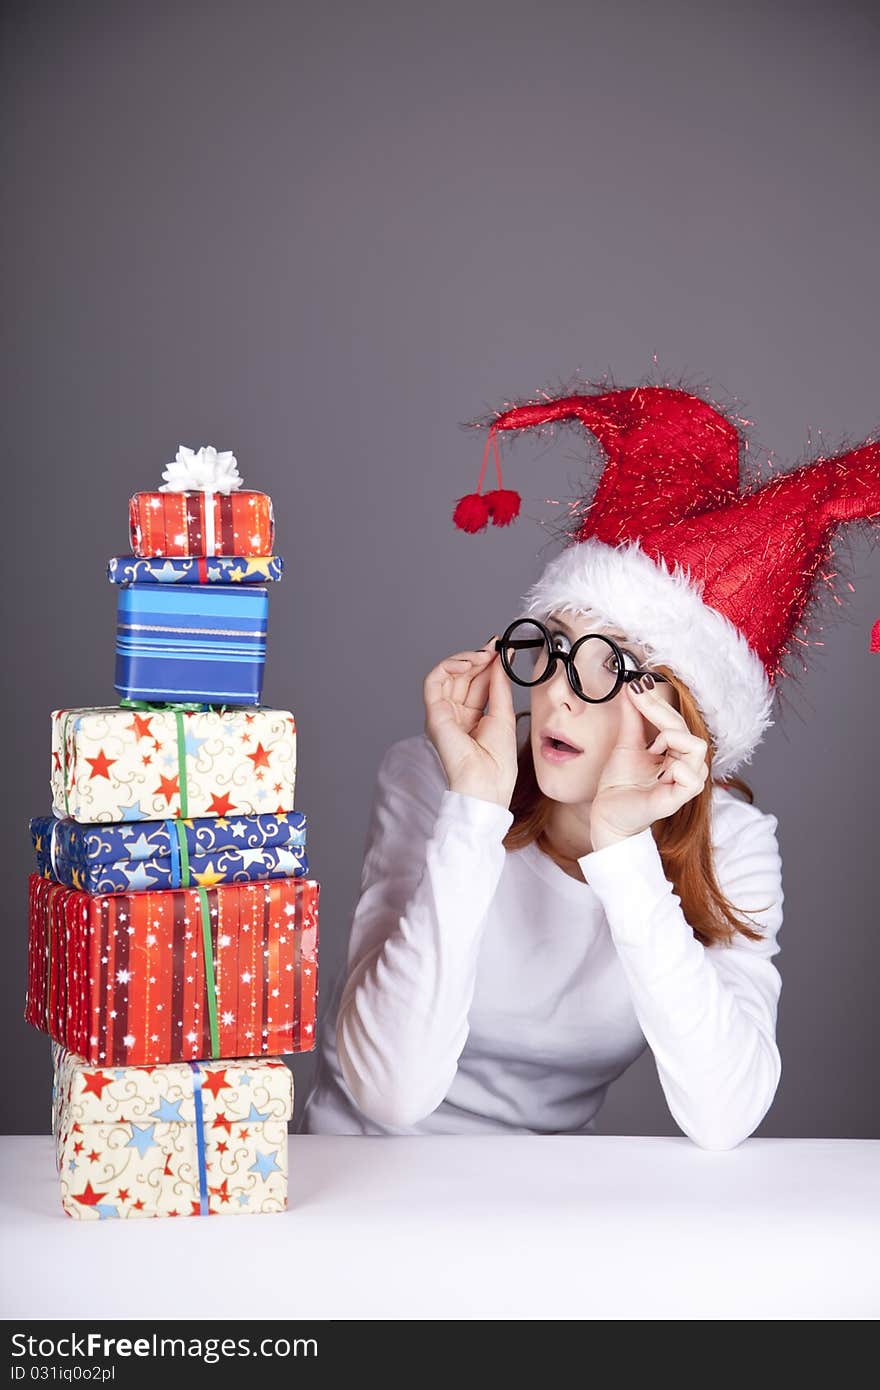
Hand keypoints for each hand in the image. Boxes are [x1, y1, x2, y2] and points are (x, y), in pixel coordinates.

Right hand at [423, 636, 517, 808]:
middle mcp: (455, 714)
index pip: (476, 682)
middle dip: (478, 657)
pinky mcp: (433, 713)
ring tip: (484, 655)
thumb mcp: (503, 714)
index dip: (487, 663)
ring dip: (465, 659)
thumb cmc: (497, 763)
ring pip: (446, 675)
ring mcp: (442, 713)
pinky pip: (433, 681)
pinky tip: (467, 663)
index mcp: (472, 717)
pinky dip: (448, 666)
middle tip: (495, 647)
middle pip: (463, 676)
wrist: (486, 784)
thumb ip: (499, 685)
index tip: (502, 648)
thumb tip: (502, 660)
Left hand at [589, 679, 709, 849]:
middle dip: (660, 712)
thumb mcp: (626, 743)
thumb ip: (633, 717)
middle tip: (637, 700)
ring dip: (672, 739)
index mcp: (675, 752)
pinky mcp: (677, 800)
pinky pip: (693, 780)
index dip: (657, 702)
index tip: (637, 685)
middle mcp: (684, 765)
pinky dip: (678, 769)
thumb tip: (633, 687)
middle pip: (686, 729)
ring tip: (651, 748)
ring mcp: (683, 783)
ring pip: (697, 748)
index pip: (675, 721)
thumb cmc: (620, 783)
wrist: (606, 813)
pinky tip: (659, 767)